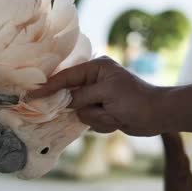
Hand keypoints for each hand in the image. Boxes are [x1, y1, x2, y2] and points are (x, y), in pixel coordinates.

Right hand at [29, 57, 162, 135]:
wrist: (159, 115)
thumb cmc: (135, 100)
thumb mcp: (106, 94)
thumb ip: (82, 97)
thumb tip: (67, 104)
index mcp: (96, 68)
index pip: (66, 76)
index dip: (48, 86)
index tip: (32, 95)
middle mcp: (94, 80)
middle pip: (71, 95)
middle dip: (80, 106)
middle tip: (85, 109)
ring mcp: (97, 96)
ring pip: (80, 112)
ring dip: (97, 117)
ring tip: (114, 114)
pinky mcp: (101, 110)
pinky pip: (90, 120)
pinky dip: (102, 123)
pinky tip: (117, 120)